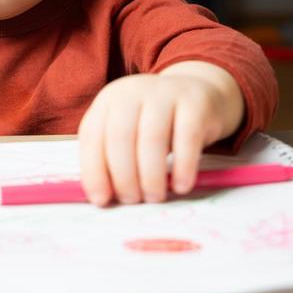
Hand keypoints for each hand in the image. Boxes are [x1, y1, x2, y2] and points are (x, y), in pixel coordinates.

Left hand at [78, 61, 243, 205]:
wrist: (200, 93)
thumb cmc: (156, 122)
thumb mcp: (129, 131)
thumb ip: (112, 157)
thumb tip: (102, 198)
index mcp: (108, 100)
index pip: (92, 135)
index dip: (94, 170)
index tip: (101, 200)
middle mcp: (132, 92)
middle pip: (120, 136)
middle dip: (123, 176)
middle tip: (131, 200)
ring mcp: (165, 94)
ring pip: (152, 138)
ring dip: (150, 175)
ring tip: (154, 196)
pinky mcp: (195, 103)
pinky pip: (187, 138)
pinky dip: (183, 166)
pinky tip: (181, 186)